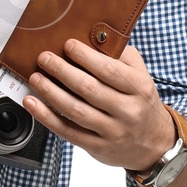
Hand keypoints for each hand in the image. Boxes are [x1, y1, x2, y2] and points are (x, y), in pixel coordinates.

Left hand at [19, 40, 175, 171]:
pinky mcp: (97, 147)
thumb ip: (122, 57)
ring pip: (75, 111)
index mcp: (138, 88)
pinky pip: (67, 131)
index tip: (68, 45)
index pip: (108, 70)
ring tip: (36, 78)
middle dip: (62, 71)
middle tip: (44, 58)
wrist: (154, 144)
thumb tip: (94, 39)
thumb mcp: (141, 76)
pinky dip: (46, 117)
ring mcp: (112, 131)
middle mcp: (127, 111)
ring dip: (50, 92)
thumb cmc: (141, 103)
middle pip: (89, 89)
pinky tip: (33, 104)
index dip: (85, 57)